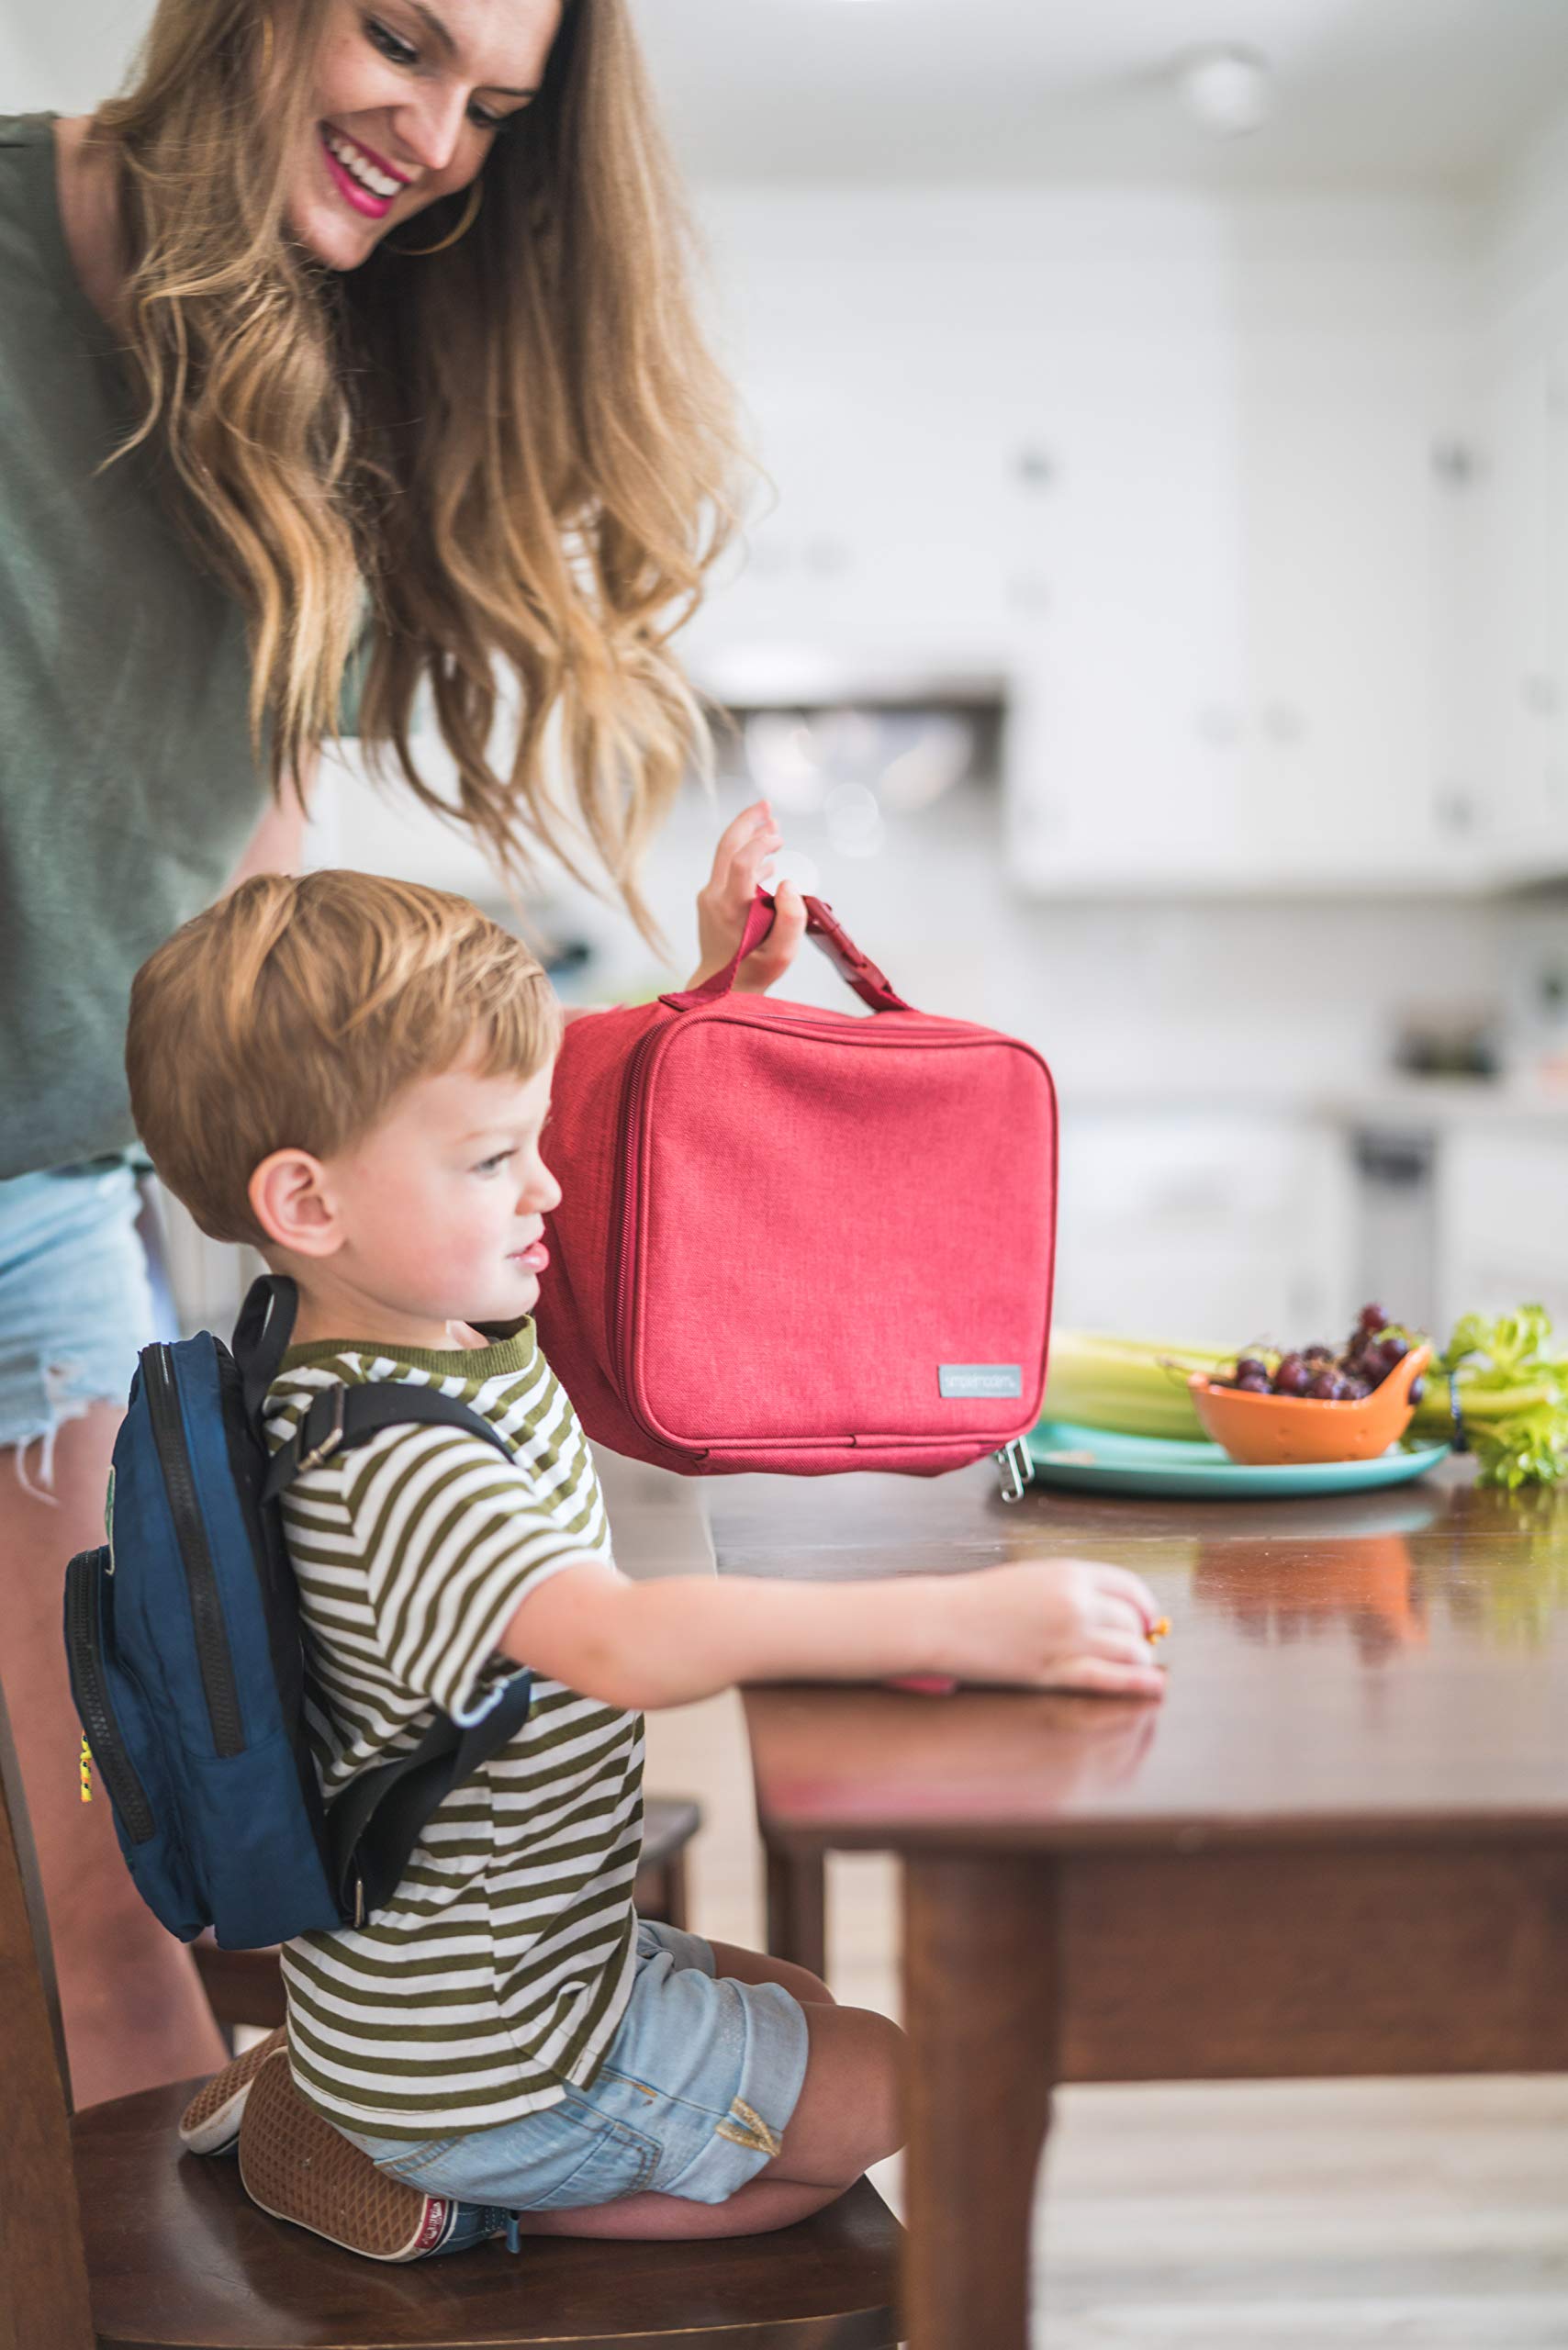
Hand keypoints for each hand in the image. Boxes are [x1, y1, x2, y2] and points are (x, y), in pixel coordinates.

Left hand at [684, 799, 808, 993]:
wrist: (720, 991)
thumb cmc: (755, 974)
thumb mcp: (783, 954)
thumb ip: (791, 918)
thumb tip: (787, 882)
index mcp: (731, 908)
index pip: (742, 860)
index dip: (761, 842)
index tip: (780, 837)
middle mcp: (713, 897)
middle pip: (727, 846)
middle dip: (748, 822)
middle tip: (767, 804)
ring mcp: (708, 898)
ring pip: (725, 855)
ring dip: (748, 836)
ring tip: (772, 825)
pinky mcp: (709, 901)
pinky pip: (727, 870)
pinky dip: (746, 857)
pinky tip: (766, 861)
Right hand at [939, 1558, 1167, 1698]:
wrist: (946, 1621)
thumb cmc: (983, 1600)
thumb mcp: (1035, 1577)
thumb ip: (1074, 1588)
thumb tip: (1114, 1608)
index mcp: (1070, 1573)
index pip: (1131, 1587)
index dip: (1145, 1606)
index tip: (1147, 1617)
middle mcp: (1076, 1603)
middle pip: (1133, 1621)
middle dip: (1141, 1635)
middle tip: (1138, 1643)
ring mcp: (1068, 1638)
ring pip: (1130, 1651)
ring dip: (1140, 1659)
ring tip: (1138, 1664)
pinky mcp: (1057, 1670)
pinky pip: (1110, 1679)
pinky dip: (1138, 1682)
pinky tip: (1153, 1684)